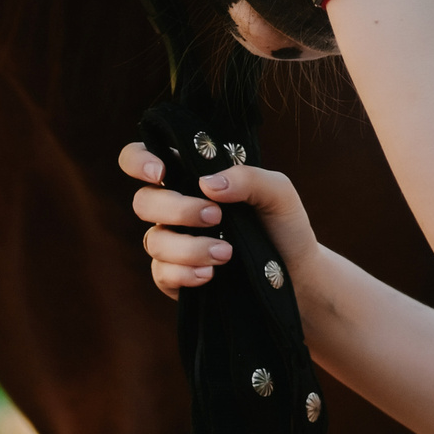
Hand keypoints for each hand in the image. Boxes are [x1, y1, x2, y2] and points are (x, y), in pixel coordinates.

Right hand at [120, 140, 321, 299]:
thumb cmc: (282, 223)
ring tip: (227, 253)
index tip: (161, 173)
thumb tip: (208, 184)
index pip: (141, 157)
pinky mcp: (174, 276)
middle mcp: (174, 207)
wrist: (295, 272)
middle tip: (216, 216)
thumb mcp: (278, 192)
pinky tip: (211, 274)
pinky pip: (161, 273)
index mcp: (191, 176)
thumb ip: (247, 178)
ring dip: (189, 247)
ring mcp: (172, 242)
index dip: (138, 161)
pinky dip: (185, 273)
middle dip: (177, 208)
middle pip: (143, 201)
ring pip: (154, 241)